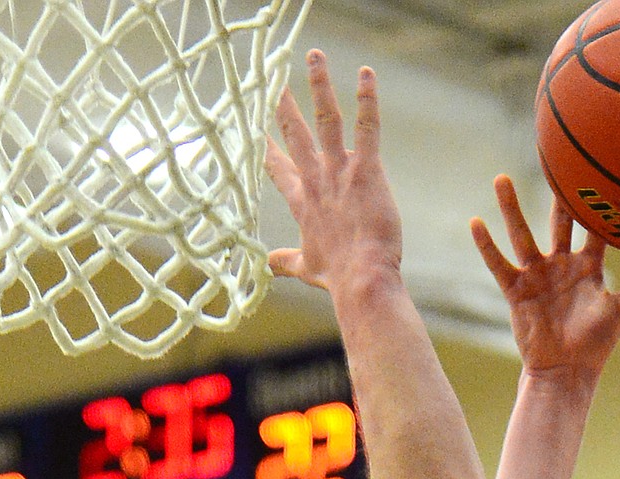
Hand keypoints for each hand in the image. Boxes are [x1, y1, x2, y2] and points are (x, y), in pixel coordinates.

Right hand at [266, 53, 401, 293]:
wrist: (360, 280)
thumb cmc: (337, 277)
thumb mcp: (307, 269)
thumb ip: (286, 262)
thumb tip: (267, 266)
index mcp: (302, 202)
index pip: (278, 167)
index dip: (265, 147)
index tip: (253, 127)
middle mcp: (316, 180)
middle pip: (294, 134)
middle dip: (282, 105)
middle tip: (272, 79)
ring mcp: (339, 172)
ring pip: (325, 120)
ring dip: (318, 86)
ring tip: (314, 56)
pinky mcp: (365, 170)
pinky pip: (366, 128)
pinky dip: (367, 100)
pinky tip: (365, 74)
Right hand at [470, 175, 619, 382]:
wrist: (565, 372)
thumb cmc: (595, 345)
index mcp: (588, 266)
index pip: (593, 227)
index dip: (596, 203)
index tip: (598, 169)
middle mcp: (561, 265)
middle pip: (558, 222)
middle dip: (556, 194)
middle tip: (554, 158)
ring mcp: (537, 276)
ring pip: (522, 235)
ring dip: (510, 208)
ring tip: (501, 178)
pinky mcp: (517, 291)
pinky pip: (499, 264)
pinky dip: (487, 245)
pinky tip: (475, 223)